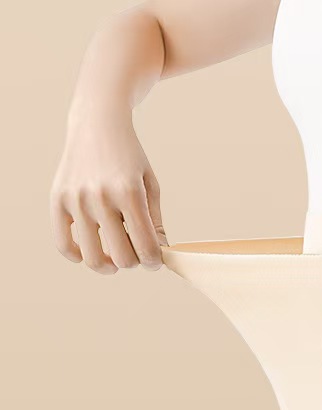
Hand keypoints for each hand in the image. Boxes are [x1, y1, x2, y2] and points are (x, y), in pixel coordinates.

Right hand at [50, 108, 167, 274]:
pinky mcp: (57, 198)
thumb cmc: (130, 157)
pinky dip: (77, 256)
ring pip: (92, 257)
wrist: (98, 124)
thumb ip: (155, 221)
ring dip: (107, 266)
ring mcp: (76, 199)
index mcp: (130, 194)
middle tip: (135, 253)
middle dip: (133, 262)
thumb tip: (157, 254)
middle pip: (122, 258)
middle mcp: (101, 197)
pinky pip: (62, 244)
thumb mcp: (151, 185)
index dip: (154, 262)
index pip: (146, 248)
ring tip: (114, 259)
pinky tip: (89, 251)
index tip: (154, 260)